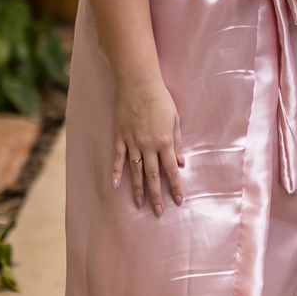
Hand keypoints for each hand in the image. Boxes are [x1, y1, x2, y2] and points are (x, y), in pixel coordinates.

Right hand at [112, 74, 184, 213]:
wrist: (138, 83)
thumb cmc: (160, 99)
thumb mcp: (175, 119)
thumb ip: (177, 142)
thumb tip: (181, 162)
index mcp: (165, 142)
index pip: (172, 170)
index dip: (176, 187)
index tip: (179, 201)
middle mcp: (149, 146)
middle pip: (154, 176)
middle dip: (158, 195)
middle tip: (159, 212)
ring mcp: (133, 142)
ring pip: (136, 171)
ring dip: (138, 189)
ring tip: (140, 204)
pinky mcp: (120, 136)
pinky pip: (118, 158)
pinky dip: (117, 172)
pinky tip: (116, 185)